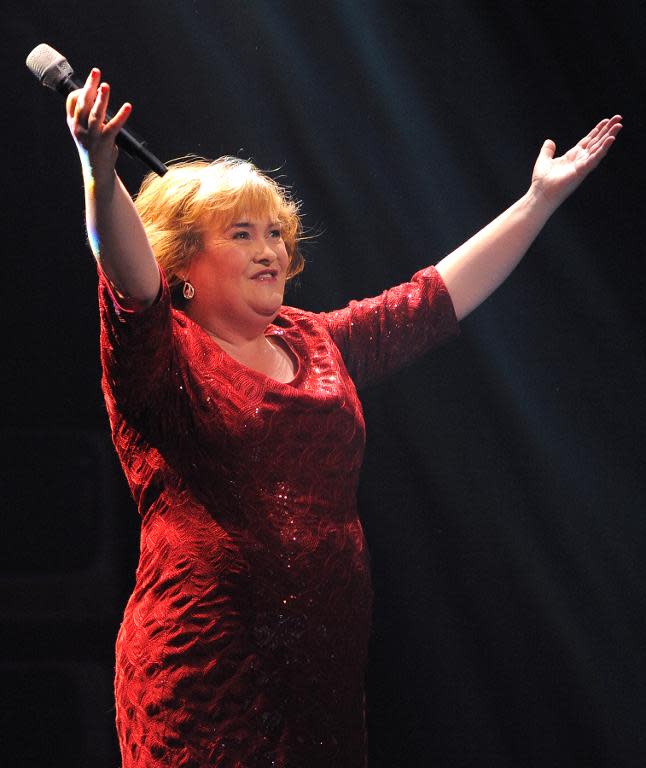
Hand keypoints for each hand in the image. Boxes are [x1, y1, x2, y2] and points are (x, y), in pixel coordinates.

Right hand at [66, 68, 131, 182]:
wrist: (97, 172)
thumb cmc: (94, 148)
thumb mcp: (86, 130)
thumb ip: (89, 115)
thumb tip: (99, 95)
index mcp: (73, 124)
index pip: (72, 102)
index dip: (81, 91)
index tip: (90, 84)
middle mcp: (79, 128)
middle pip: (83, 104)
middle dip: (89, 86)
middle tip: (96, 72)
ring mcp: (92, 136)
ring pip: (96, 114)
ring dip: (101, 99)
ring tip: (106, 86)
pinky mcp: (105, 142)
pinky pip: (113, 127)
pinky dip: (121, 116)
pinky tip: (128, 107)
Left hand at [530, 115, 621, 206]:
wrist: (540, 193)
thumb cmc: (542, 181)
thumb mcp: (544, 160)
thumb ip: (548, 150)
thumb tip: (549, 141)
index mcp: (573, 156)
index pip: (588, 140)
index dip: (597, 131)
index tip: (606, 121)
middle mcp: (580, 160)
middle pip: (597, 142)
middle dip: (607, 130)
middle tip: (618, 118)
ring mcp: (582, 165)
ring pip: (599, 148)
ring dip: (609, 136)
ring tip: (619, 125)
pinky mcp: (582, 170)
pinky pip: (595, 158)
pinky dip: (603, 148)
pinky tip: (611, 139)